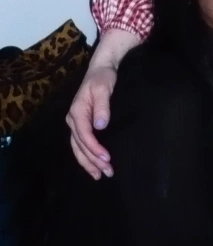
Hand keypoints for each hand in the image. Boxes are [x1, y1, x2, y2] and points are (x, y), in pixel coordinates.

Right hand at [66, 64, 118, 178]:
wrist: (100, 69)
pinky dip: (86, 156)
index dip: (95, 148)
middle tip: (106, 172)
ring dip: (88, 162)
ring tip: (99, 175)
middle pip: (80, 145)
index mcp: (77, 112)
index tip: (107, 158)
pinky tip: (93, 165)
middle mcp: (73, 120)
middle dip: (92, 161)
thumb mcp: (104, 88)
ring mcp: (75, 123)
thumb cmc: (103, 78)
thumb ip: (102, 106)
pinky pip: (81, 144)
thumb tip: (101, 125)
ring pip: (78, 148)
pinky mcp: (81, 124)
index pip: (84, 135)